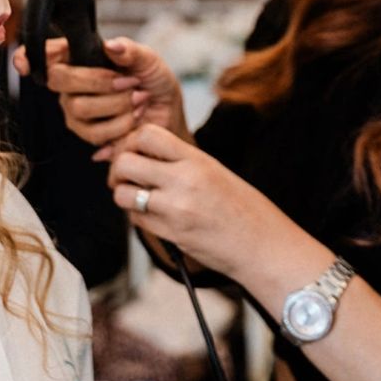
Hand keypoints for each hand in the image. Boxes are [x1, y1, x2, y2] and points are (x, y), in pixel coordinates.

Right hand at [13, 37, 190, 152]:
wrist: (169, 116)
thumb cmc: (155, 83)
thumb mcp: (149, 60)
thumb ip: (131, 51)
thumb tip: (111, 46)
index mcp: (79, 57)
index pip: (44, 55)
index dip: (28, 57)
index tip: (25, 62)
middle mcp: (70, 84)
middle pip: (59, 79)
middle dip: (98, 80)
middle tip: (129, 82)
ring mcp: (75, 110)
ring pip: (79, 108)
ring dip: (117, 104)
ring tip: (139, 99)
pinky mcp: (88, 135)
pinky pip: (95, 134)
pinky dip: (122, 125)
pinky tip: (135, 118)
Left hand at [107, 123, 293, 278]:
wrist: (263, 246)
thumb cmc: (243, 209)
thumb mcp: (214, 171)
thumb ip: (180, 161)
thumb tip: (142, 154)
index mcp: (196, 159)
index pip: (146, 134)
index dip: (131, 140)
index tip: (134, 150)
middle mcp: (183, 181)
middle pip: (125, 162)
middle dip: (118, 169)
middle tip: (126, 176)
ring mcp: (175, 209)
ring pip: (123, 194)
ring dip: (125, 195)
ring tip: (138, 197)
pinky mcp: (171, 235)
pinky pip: (136, 220)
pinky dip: (137, 216)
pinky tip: (152, 216)